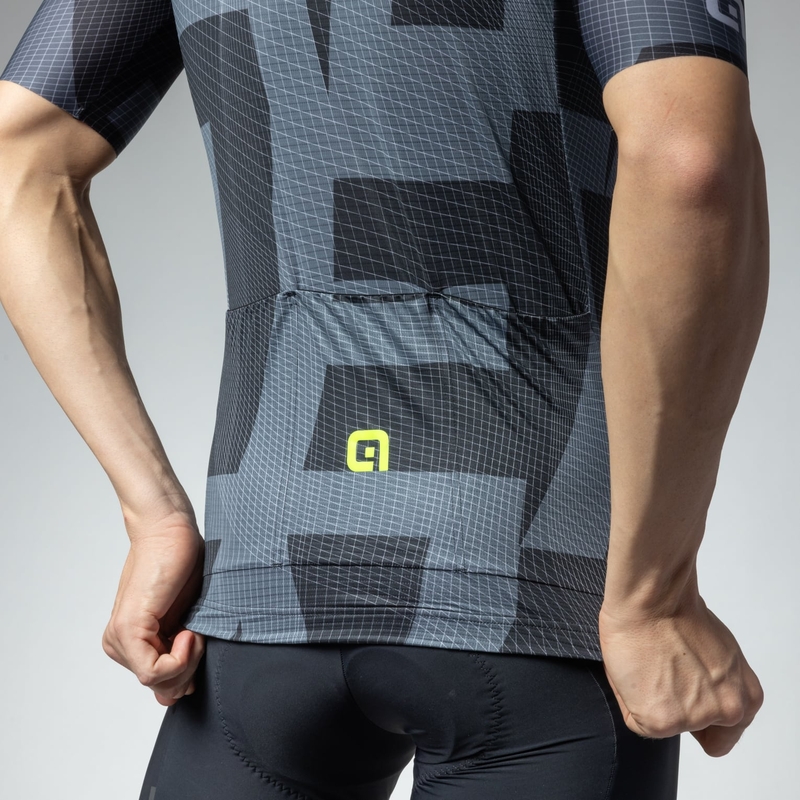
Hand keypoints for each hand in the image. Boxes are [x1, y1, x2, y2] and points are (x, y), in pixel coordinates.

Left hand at [102, 508, 205, 705]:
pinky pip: (154, 672)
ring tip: (192, 625)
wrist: (170, 532)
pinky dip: (180, 657)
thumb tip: (179, 696)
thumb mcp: (188, 620)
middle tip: (197, 633)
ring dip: (187, 659)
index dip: (188, 674)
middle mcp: (119, 645)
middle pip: (161, 689)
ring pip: (159, 683)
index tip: (198, 641)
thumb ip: (179, 658)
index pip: (161, 688)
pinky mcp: (128, 629)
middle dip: (189, 669)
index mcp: (132, 644)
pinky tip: (187, 631)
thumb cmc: (183, 567)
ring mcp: (119, 638)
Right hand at [598, 591, 763, 756]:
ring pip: (662, 724)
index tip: (684, 694)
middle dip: (675, 707)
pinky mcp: (661, 721)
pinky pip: (635, 719)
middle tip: (664, 674)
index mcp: (745, 696)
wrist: (653, 599)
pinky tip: (636, 670)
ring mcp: (694, 719)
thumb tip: (697, 690)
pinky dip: (628, 698)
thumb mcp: (719, 655)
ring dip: (649, 700)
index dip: (697, 710)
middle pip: (692, 731)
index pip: (721, 731)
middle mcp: (727, 712)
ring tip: (648, 665)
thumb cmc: (677, 611)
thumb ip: (716, 684)